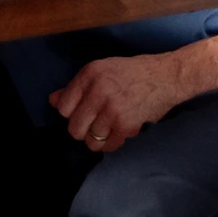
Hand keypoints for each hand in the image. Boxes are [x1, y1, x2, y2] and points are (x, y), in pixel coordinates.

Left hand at [48, 53, 190, 153]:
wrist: (165, 76)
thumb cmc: (130, 72)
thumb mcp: (100, 70)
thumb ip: (75, 86)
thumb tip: (53, 101)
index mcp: (89, 75)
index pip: (63, 108)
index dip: (70, 113)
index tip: (80, 112)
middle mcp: (98, 92)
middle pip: (74, 129)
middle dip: (81, 130)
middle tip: (92, 124)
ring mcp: (113, 111)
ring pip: (90, 141)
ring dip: (97, 138)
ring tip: (106, 128)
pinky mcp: (127, 126)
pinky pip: (109, 146)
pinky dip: (112, 143)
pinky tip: (118, 131)